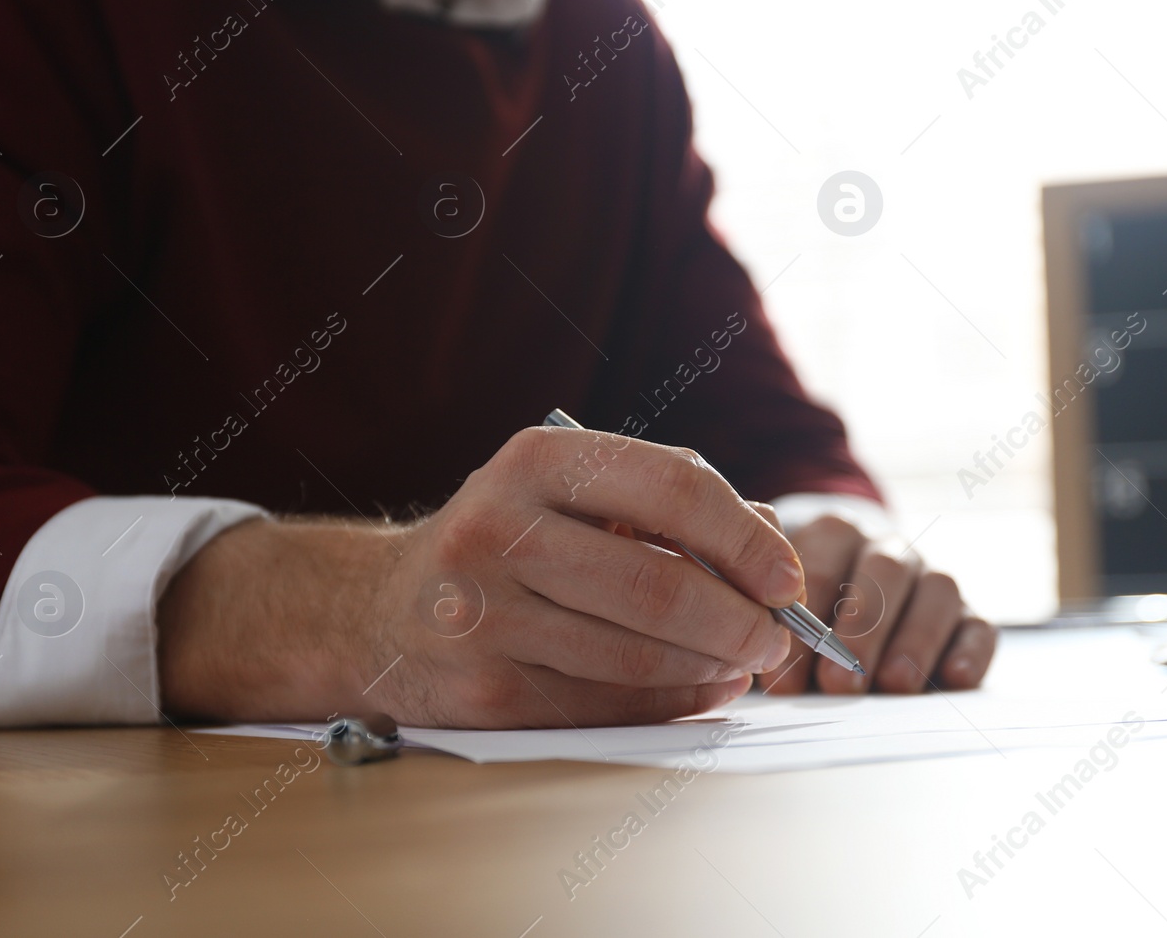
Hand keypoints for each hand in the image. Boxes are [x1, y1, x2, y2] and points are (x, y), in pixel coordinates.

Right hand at [158, 425, 803, 727]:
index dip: (745, 537)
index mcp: (536, 460)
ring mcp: (485, 615)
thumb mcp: (564, 490)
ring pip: (636, 656)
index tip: (787, 577)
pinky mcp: (484, 691)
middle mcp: (499, 528)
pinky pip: (604, 706)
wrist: (380, 611)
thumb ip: (662, 505)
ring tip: (740, 663)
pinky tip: (695, 689)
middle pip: (658, 585)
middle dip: (738, 620)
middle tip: (774, 637)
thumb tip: (769, 553)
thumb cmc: (505, 542)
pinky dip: (666, 703)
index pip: (671, 487)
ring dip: (709, 668)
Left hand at [753, 512, 995, 694]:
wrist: (851, 602)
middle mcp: (888, 549)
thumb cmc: (802, 614)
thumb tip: (775, 673)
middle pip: (884, 572)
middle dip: (861, 629)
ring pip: (937, 591)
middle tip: (839, 682)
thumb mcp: (777, 608)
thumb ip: (773, 626)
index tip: (788, 667)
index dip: (806, 613)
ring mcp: (931, 579)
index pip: (823, 559)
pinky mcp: (968, 615)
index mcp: (835, 533)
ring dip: (914, 639)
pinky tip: (953, 678)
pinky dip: (970, 651)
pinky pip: (979, 625)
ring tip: (893, 684)